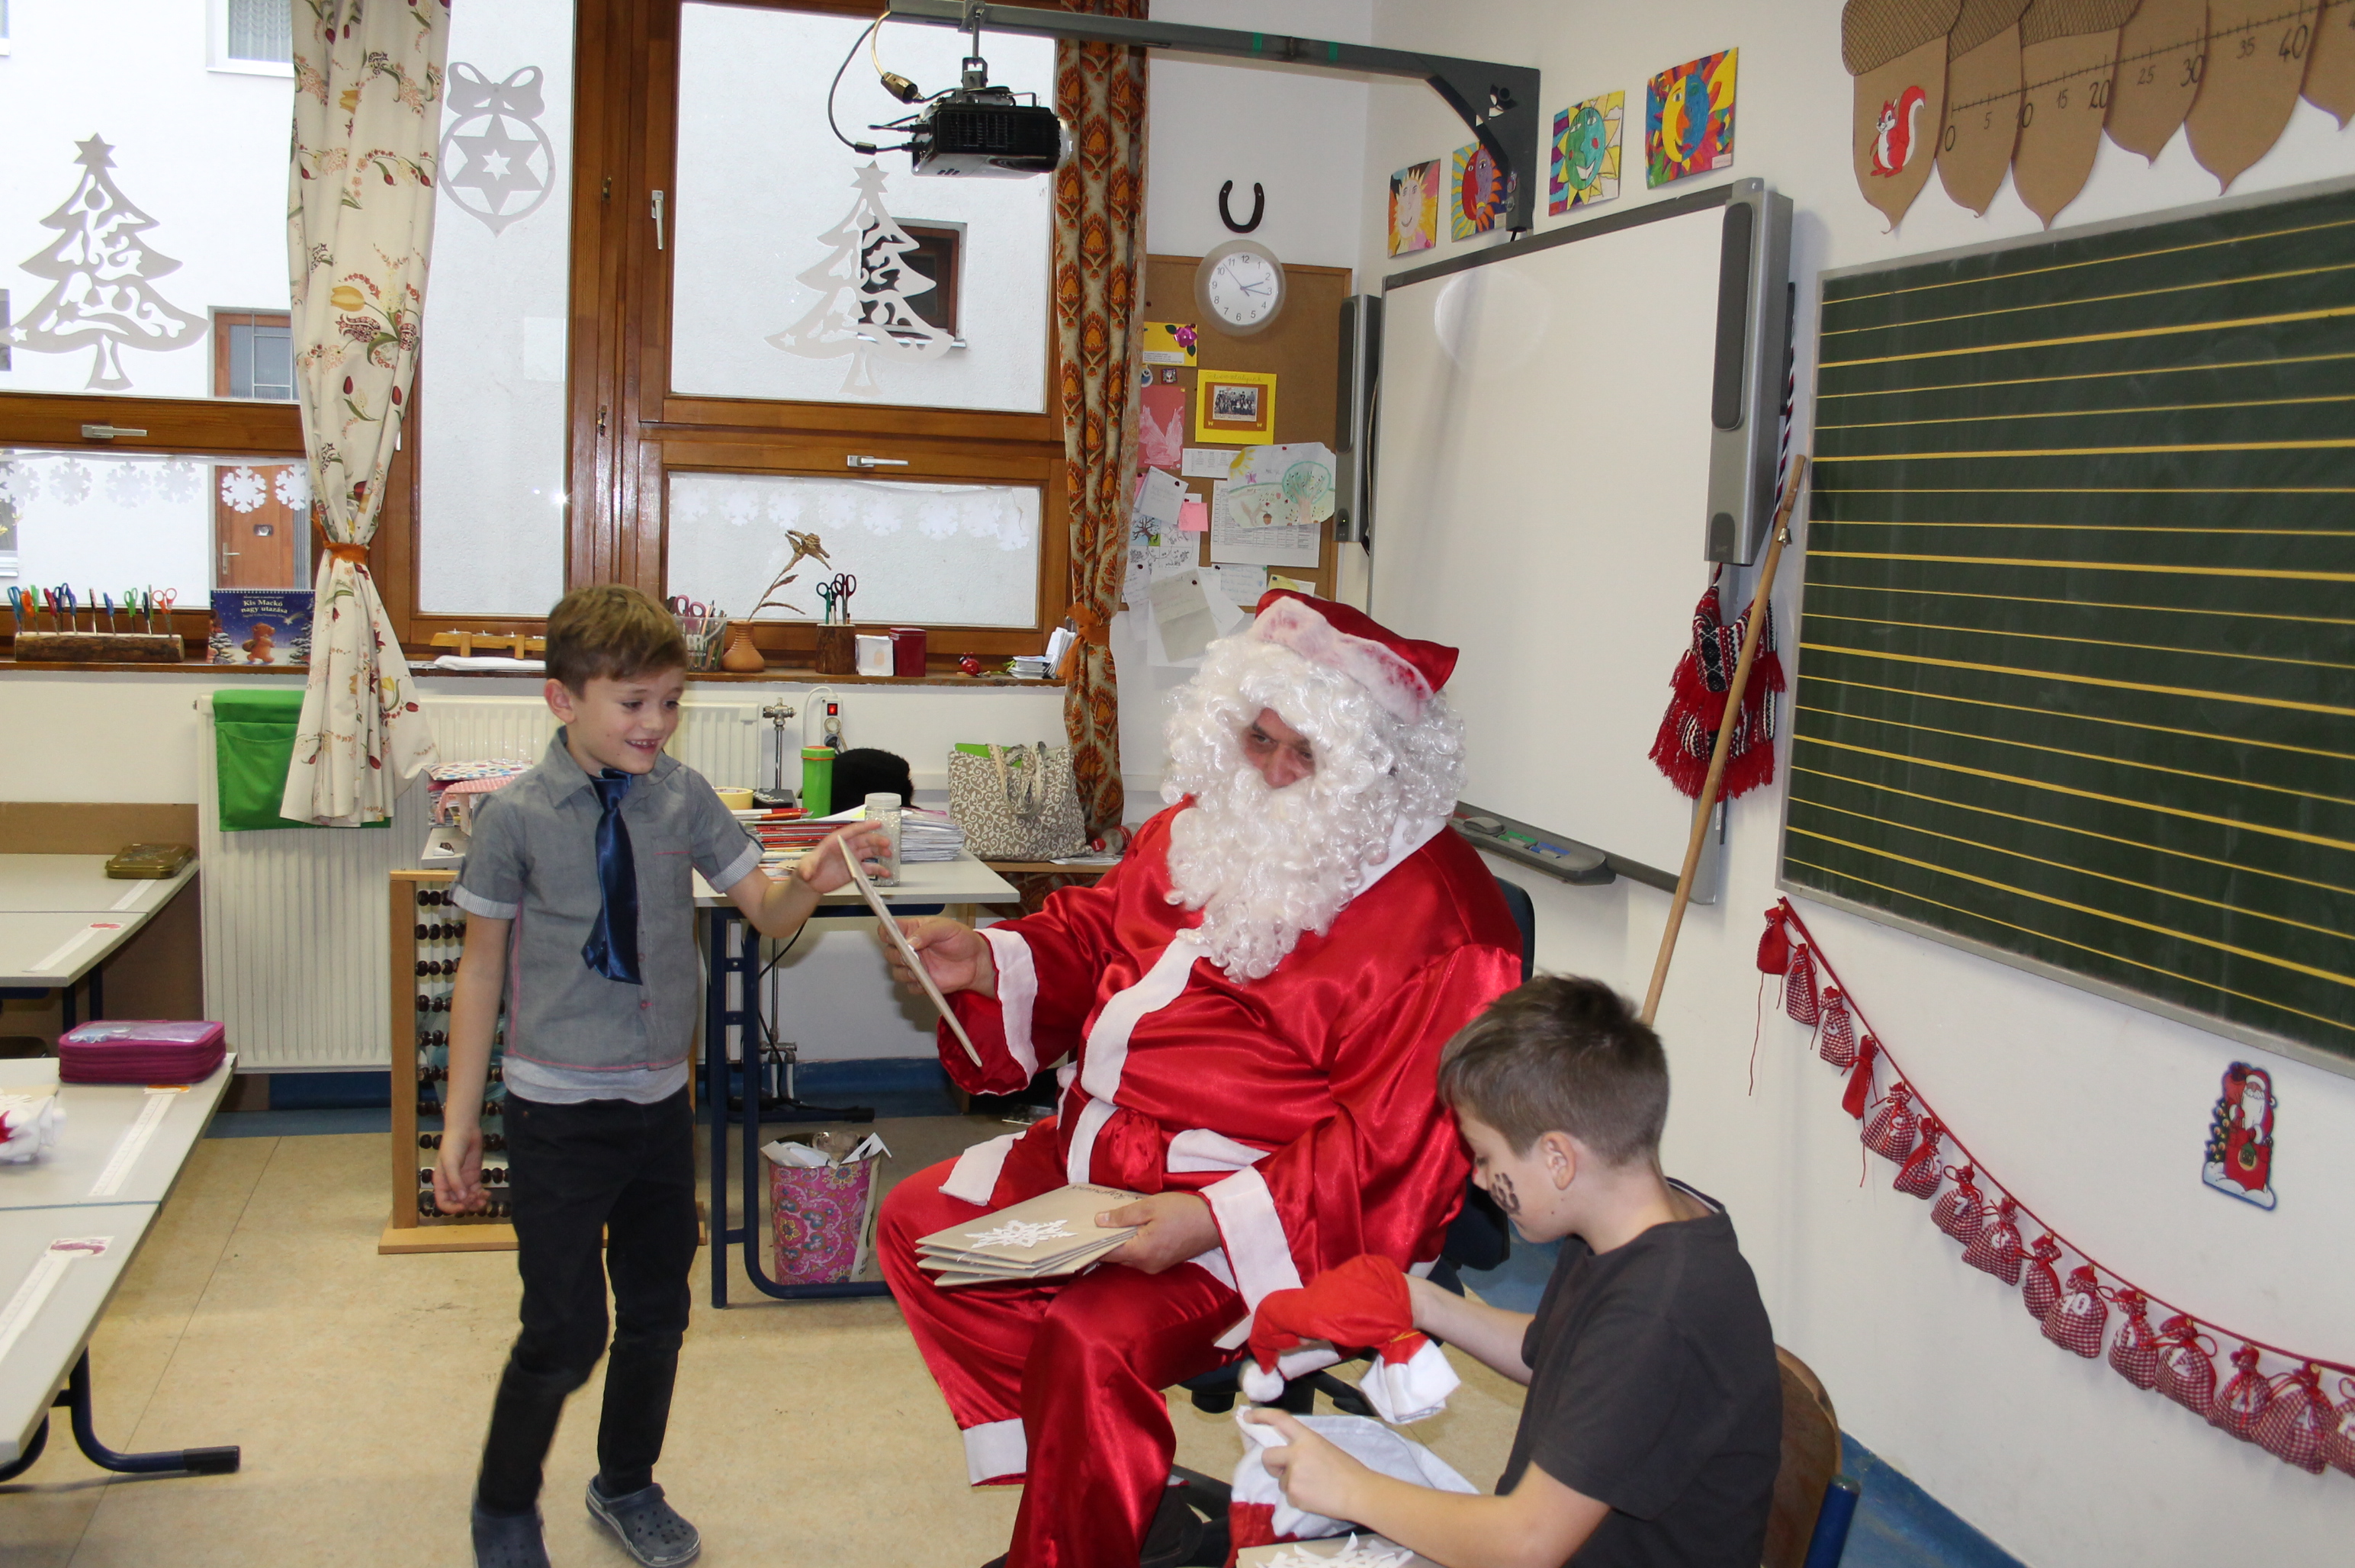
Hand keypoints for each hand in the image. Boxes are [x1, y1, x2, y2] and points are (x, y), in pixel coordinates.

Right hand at [433, 1122, 485, 1213]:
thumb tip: (462, 1199)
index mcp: (441, 1183)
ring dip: (475, 1202)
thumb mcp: (451, 1163)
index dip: (452, 1208)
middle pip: (457, 1203)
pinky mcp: (474, 1177)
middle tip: (476, 1199)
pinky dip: (482, 1195)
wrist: (465, 1130)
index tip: (463, 1207)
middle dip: (467, 1205)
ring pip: (469, 1199)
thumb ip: (456, 1181)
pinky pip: (477, 1191)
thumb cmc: (453, 1145)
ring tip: (484, 1199)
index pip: (443, 1202)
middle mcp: (451, 1184)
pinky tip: (487, 1194)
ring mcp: (463, 1181)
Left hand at [797, 822, 891, 892]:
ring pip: (870, 851)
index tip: (877, 823)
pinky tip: (886, 872)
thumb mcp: (806, 867)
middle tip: (887, 843)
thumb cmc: (808, 869)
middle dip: (876, 840)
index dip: (865, 826)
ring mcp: (852, 858)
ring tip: (889, 854)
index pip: (852, 831)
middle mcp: (847, 848)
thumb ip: (808, 868)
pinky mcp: (855, 870)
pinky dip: (879, 869)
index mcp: (836, 842)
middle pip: (864, 840)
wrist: (811, 883)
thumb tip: (807, 873)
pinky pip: (870, 868)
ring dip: (880, 852)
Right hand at [880, 916, 995, 998]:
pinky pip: (910, 987)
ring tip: (918, 970)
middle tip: (908, 955)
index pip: (889, 930)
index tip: (891, 936)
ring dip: (904, 972)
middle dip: (896, 955)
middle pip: (889, 953)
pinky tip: (926, 981)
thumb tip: (910, 941)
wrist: (976, 961)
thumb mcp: (946, 928)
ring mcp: (915, 966)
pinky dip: (916, 985)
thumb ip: (927, 932)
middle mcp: (910, 949)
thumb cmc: (961, 940)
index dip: (886, 932)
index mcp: (912, 930)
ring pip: (897, 972)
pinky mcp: (921, 982)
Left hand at [1098, 1191, 1219, 1273]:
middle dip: (1105, 1243)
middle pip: (1116, 1257)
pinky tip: (1132, 1231)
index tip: (1079, 1237)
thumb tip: (1098, 1221)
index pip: (1106, 1254)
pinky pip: (1141, 1257)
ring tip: (1111, 1225)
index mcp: (1140, 1252)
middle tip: (1093, 1226)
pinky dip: (1133, 1246)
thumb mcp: (1149, 1206)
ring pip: (1129, 1258)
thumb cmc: (1182, 1211)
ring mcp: (1156, 1266)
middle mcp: (1145, 1265)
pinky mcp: (1164, 1263)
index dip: (1091, 1246)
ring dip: (1120, 1244)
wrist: (1215, 1222)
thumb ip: (1122, 1216)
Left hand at [1243, 1408, 1368, 1520]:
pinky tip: (1316, 1496)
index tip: (1247, 1417)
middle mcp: (1296, 1454)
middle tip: (1285, 1469)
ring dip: (1291, 1483)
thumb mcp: (1324, 1447)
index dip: (1261, 1416)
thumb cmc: (1348, 1470)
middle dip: (1272, 1464)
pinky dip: (1299, 1498)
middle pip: (1267, 1456)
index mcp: (1307, 1438)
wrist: (1358, 1493)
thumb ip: (1304, 1446)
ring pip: (1280, 1480)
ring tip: (1314, 1485)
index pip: (1279, 1420)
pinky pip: (1289, 1496)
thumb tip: (1286, 1450)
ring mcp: (1293, 1476)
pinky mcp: (1294, 1495)